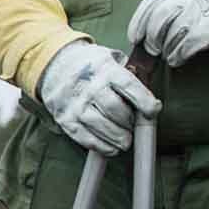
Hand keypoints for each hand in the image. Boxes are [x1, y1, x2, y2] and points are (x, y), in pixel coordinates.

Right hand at [38, 41, 161, 156]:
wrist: (55, 65)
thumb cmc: (92, 66)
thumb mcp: (112, 60)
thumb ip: (130, 76)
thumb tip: (150, 99)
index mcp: (106, 68)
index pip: (129, 85)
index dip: (144, 100)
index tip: (153, 110)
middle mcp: (89, 86)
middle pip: (114, 108)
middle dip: (128, 122)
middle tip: (134, 127)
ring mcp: (75, 103)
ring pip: (99, 125)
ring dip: (117, 137)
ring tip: (126, 141)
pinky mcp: (64, 118)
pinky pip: (84, 136)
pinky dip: (100, 145)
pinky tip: (111, 148)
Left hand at [128, 0, 208, 66]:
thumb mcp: (193, 0)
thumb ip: (172, 8)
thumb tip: (146, 30)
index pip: (153, 1)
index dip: (140, 21)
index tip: (135, 36)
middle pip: (160, 19)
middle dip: (152, 38)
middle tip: (152, 50)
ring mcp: (202, 13)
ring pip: (171, 34)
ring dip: (166, 49)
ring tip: (168, 55)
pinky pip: (186, 46)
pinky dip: (178, 56)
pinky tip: (178, 59)